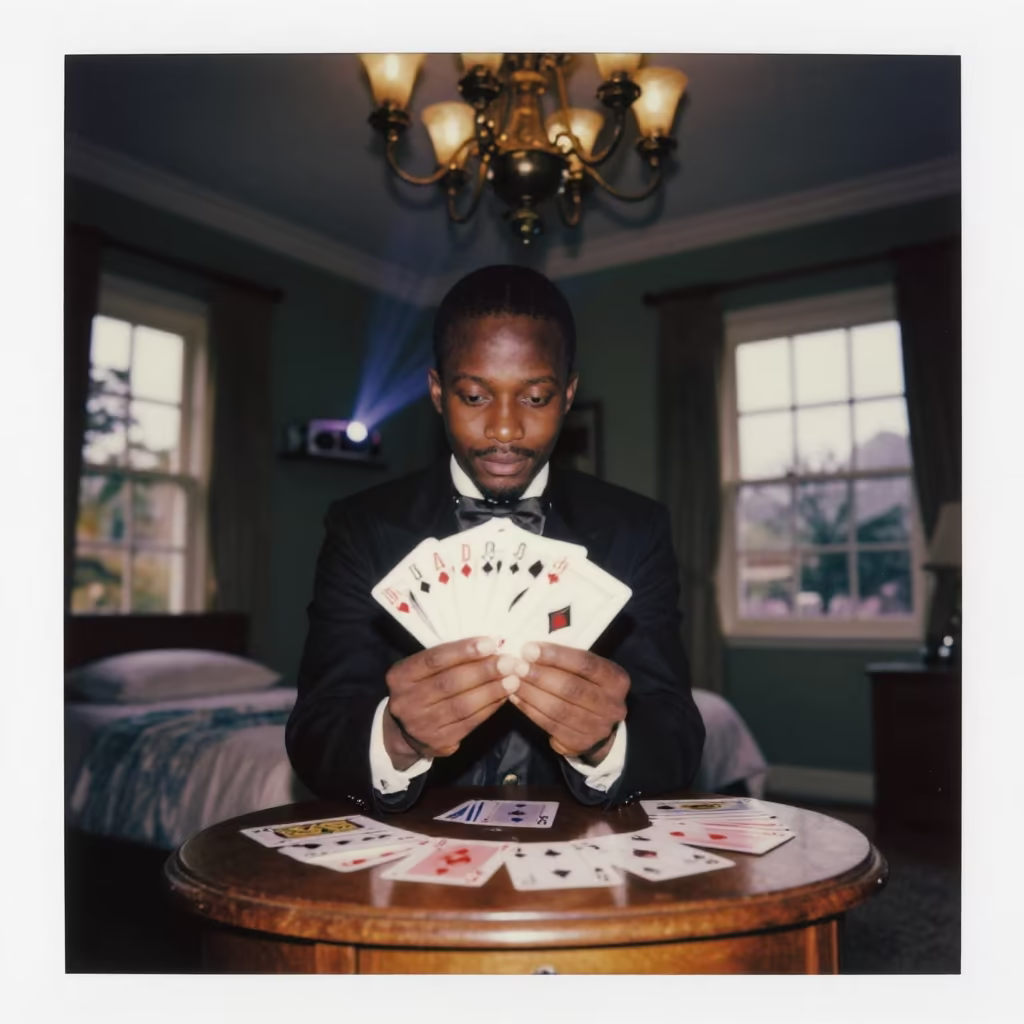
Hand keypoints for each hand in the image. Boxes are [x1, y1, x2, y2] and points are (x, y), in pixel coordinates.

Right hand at [383, 637, 520, 769]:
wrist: (403, 732)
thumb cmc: (420, 689)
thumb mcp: (420, 671)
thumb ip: (447, 659)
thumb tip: (489, 646)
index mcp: (400, 676)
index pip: (434, 659)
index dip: (463, 651)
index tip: (490, 643)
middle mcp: (407, 701)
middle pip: (450, 683)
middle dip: (483, 671)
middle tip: (509, 662)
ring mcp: (422, 724)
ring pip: (462, 705)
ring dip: (491, 691)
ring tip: (512, 679)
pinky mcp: (439, 742)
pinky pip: (470, 722)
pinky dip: (490, 708)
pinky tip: (504, 696)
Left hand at [507, 642, 628, 763]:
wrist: (599, 726)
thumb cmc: (588, 687)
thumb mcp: (588, 672)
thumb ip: (567, 661)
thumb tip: (531, 649)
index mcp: (616, 679)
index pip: (586, 664)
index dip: (556, 656)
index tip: (529, 649)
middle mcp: (612, 705)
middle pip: (572, 688)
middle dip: (540, 676)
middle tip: (516, 666)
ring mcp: (597, 727)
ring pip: (558, 709)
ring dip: (531, 694)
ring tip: (511, 681)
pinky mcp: (579, 743)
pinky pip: (550, 725)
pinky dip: (529, 710)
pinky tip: (515, 698)